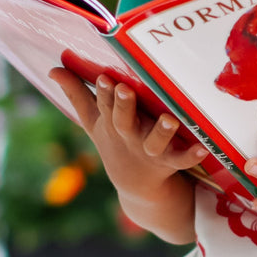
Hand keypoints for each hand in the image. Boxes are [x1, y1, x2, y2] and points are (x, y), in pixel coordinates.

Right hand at [49, 68, 205, 240]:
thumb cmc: (115, 142)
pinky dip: (191, 155)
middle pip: (123, 121)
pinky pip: (182, 160)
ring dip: (161, 132)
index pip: (103, 106)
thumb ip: (76, 94)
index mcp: (110, 124)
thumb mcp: (93, 122)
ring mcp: (150, 151)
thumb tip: (53, 69)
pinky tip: (202, 147)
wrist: (136, 187)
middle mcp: (129, 136)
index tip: (105, 77)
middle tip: (124, 89)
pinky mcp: (170, 162)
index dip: (104, 92)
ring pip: (155, 142)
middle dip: (122, 105)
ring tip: (169, 119)